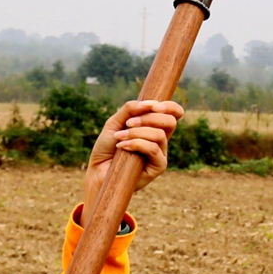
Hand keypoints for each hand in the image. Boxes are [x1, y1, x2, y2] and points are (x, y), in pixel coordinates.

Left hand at [81, 100, 183, 225]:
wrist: (98, 170)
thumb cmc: (107, 147)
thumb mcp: (115, 122)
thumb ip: (130, 109)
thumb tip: (150, 103)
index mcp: (154, 126)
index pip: (174, 114)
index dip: (170, 107)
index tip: (154, 106)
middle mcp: (161, 139)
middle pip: (170, 122)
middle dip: (148, 118)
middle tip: (128, 123)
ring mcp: (160, 154)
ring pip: (159, 135)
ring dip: (137, 132)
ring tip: (120, 137)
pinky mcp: (158, 167)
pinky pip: (153, 150)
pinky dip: (137, 144)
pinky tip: (122, 146)